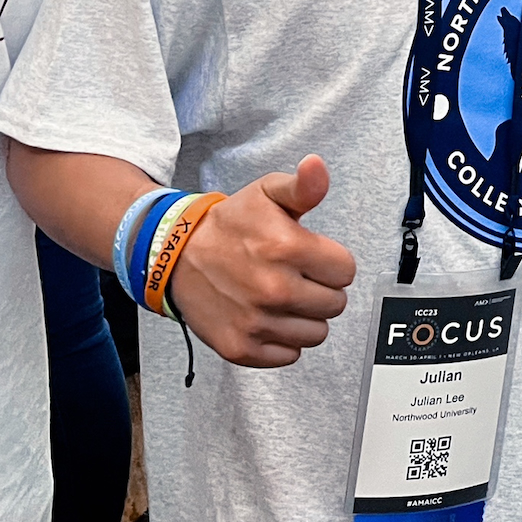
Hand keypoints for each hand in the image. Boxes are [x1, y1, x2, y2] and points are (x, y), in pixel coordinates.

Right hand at [169, 155, 357, 366]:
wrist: (175, 256)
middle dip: (320, 289)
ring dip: (304, 316)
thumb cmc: (230, 225)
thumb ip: (304, 185)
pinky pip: (289, 355)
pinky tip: (267, 316)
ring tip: (282, 296)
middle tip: (295, 275)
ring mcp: (256, 322)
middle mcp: (273, 289)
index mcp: (286, 247)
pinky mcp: (240, 348)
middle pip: (335, 304)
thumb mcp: (267, 193)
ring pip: (317, 333)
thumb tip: (317, 166)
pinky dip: (282, 339)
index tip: (310, 256)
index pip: (346, 272)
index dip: (331, 262)